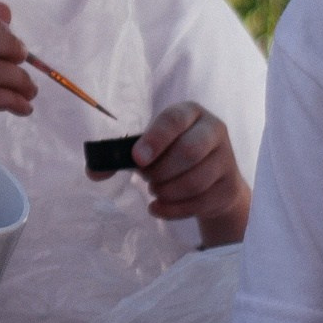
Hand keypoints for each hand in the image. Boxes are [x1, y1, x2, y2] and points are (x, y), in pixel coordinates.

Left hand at [123, 102, 250, 242]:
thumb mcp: (149, 148)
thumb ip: (120, 157)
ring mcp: (227, 159)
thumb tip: (93, 171)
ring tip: (155, 190)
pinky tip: (158, 208)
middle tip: (147, 179)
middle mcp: (214, 130)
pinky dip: (174, 210)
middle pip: (189, 152)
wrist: (211, 180)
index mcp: (190, 113)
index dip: (155, 139)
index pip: (174, 120)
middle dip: (161, 171)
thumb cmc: (172, 155)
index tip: (137, 159)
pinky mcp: (230, 187)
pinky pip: (201, 202)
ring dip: (167, 191)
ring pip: (196, 180)